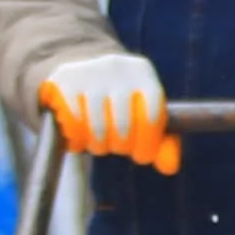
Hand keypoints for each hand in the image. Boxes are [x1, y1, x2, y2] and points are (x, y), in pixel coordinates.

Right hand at [38, 49, 179, 172]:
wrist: (81, 71)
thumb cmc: (122, 103)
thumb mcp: (145, 116)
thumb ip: (162, 143)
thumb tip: (170, 167)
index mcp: (143, 73)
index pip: (151, 117)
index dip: (146, 144)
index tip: (140, 156)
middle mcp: (117, 67)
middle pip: (123, 127)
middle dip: (120, 146)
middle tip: (116, 146)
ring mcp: (88, 72)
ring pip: (97, 129)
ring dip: (98, 146)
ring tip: (98, 143)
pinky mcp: (64, 81)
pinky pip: (74, 124)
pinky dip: (77, 140)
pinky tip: (79, 138)